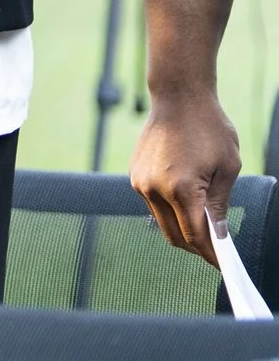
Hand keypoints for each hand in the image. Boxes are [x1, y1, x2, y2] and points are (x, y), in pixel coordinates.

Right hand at [131, 90, 241, 264]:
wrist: (178, 97)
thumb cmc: (209, 128)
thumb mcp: (228, 167)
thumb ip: (220, 205)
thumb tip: (218, 235)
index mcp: (181, 189)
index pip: (195, 236)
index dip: (210, 253)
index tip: (223, 264)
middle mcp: (154, 188)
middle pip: (174, 235)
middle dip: (195, 248)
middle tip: (215, 252)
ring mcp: (140, 182)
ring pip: (161, 222)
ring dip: (181, 229)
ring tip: (202, 229)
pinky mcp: (135, 174)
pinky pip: (152, 204)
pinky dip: (169, 212)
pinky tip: (185, 206)